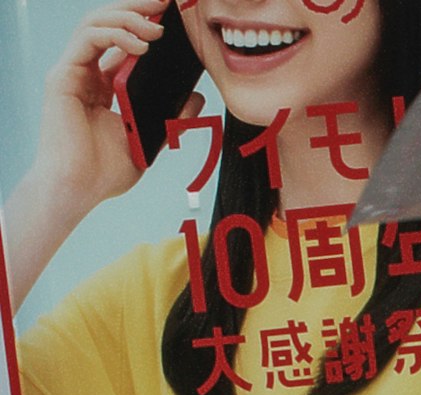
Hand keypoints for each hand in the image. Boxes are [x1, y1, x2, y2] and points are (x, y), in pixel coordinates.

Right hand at [26, 3, 169, 220]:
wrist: (78, 190)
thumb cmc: (106, 171)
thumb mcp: (151, 138)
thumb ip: (172, 116)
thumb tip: (197, 96)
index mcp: (104, 84)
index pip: (122, 41)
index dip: (144, 23)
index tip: (172, 17)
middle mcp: (86, 73)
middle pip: (106, 24)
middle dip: (135, 8)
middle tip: (165, 4)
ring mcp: (72, 73)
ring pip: (94, 24)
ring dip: (127, 17)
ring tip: (157, 27)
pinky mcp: (62, 78)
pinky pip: (87, 41)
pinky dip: (115, 35)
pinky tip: (140, 44)